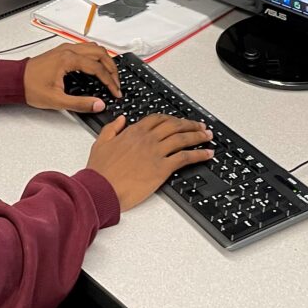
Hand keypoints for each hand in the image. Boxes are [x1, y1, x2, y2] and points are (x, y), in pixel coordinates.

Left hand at [23, 42, 121, 112]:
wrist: (15, 80)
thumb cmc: (31, 87)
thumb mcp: (57, 100)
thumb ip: (80, 104)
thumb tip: (98, 105)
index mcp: (68, 59)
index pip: (97, 68)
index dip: (110, 81)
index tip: (115, 92)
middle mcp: (68, 50)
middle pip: (100, 53)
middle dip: (112, 68)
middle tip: (117, 82)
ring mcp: (65, 48)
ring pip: (93, 47)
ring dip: (105, 60)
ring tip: (110, 74)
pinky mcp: (62, 51)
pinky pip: (85, 48)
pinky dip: (96, 56)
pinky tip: (97, 67)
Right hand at [85, 115, 213, 210]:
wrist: (101, 188)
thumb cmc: (100, 170)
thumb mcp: (101, 142)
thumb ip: (112, 128)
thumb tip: (121, 119)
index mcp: (133, 132)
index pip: (158, 119)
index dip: (172, 118)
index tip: (179, 121)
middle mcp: (147, 139)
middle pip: (174, 126)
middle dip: (190, 125)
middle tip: (200, 126)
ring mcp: (156, 153)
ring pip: (182, 139)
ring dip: (198, 136)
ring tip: (207, 136)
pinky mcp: (162, 169)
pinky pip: (185, 158)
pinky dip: (198, 154)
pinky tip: (207, 154)